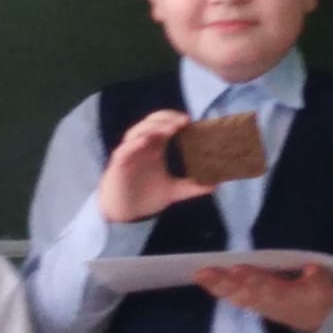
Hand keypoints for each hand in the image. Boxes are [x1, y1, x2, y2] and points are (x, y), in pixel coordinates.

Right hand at [98, 110, 213, 222]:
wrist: (125, 213)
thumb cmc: (145, 196)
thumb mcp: (173, 191)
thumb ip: (191, 187)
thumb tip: (214, 186)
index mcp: (154, 147)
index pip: (163, 125)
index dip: (174, 119)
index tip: (189, 121)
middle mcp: (141, 146)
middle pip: (151, 123)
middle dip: (165, 118)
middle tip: (182, 121)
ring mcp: (129, 153)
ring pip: (137, 131)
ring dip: (152, 127)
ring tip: (169, 127)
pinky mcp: (119, 164)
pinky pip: (124, 150)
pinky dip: (133, 143)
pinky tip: (145, 141)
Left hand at [194, 263, 332, 332]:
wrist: (319, 318)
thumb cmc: (318, 295)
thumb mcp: (324, 285)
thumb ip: (316, 277)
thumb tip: (308, 270)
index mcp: (286, 297)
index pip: (266, 287)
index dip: (251, 279)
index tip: (236, 270)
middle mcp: (268, 302)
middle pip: (244, 292)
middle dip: (224, 282)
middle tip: (203, 273)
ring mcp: (260, 305)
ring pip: (236, 296)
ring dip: (217, 287)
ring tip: (200, 276)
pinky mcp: (254, 303)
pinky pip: (235, 298)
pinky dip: (220, 291)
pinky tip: (206, 282)